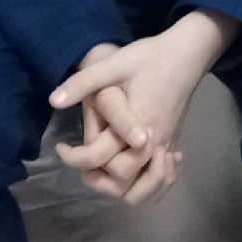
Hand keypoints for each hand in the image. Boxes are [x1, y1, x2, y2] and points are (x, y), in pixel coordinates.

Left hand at [49, 13, 236, 203]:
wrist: (187, 54)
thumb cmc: (149, 57)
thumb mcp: (114, 64)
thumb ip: (83, 82)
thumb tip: (53, 101)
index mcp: (134, 125)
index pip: (100, 157)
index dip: (75, 157)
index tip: (61, 146)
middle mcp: (152, 142)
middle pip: (122, 181)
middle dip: (97, 177)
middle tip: (80, 159)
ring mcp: (165, 145)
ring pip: (147, 188)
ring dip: (123, 186)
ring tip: (104, 169)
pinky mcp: (172, 143)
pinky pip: (163, 178)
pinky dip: (149, 183)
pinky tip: (134, 170)